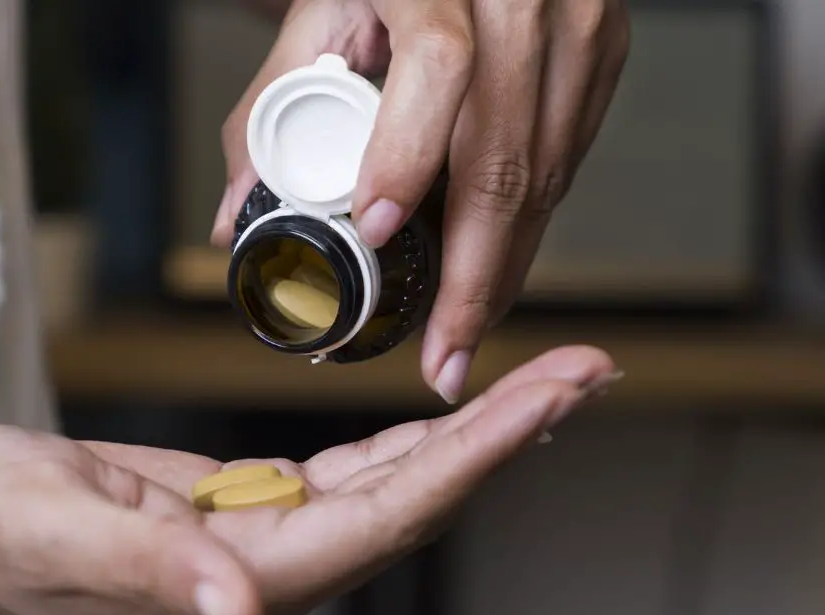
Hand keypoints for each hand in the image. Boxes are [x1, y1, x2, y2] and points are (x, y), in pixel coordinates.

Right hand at [0, 346, 614, 614]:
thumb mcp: (51, 528)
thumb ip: (151, 567)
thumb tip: (247, 614)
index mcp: (249, 577)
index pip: (397, 511)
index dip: (482, 451)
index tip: (553, 395)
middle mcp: (278, 566)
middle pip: (423, 495)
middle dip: (510, 432)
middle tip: (589, 370)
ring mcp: (269, 539)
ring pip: (399, 484)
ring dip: (475, 434)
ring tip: (545, 384)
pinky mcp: (250, 508)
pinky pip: (351, 474)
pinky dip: (410, 440)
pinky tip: (445, 417)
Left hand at [215, 0, 629, 403]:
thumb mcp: (323, 9)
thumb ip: (272, 104)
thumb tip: (238, 217)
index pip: (439, 66)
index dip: (410, 156)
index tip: (380, 232)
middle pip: (507, 156)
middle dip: (474, 279)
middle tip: (442, 356)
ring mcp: (575, 25)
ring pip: (547, 175)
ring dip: (504, 270)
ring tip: (464, 334)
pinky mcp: (601, 51)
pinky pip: (568, 160)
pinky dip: (528, 225)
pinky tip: (495, 268)